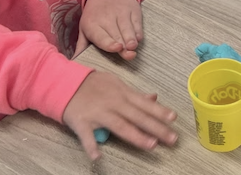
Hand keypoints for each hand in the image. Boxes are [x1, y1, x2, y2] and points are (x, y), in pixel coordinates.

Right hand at [62, 70, 176, 160]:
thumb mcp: (116, 84)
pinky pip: (86, 136)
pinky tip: (97, 157)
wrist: (66, 83)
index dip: (159, 111)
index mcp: (122, 93)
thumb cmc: (94, 84)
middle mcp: (113, 103)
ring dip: (136, 136)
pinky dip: (91, 146)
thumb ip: (135, 94)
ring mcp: (98, 113)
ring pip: (119, 125)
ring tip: (151, 145)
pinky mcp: (82, 122)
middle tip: (171, 138)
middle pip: (137, 116)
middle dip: (156, 127)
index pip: (144, 104)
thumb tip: (154, 98)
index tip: (173, 118)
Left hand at [75, 0, 142, 60]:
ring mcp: (121, 12)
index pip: (101, 37)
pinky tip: (138, 39)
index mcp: (92, 24)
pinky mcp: (133, 9)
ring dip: (131, 39)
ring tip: (133, 47)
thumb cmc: (94, 15)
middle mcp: (107, 17)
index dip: (109, 43)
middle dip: (123, 46)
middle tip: (128, 55)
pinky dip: (138, 31)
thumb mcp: (84, 28)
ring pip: (127, 29)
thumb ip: (81, 46)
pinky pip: (137, 22)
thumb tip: (73, 63)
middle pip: (116, 35)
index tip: (117, 48)